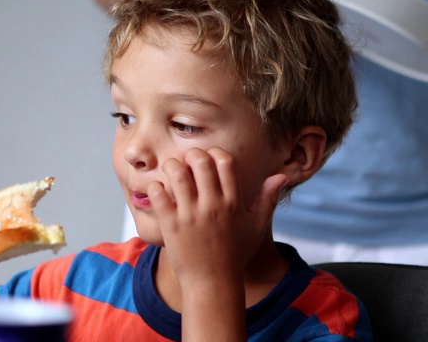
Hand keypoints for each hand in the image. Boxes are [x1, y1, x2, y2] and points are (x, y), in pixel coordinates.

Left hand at [147, 147, 287, 284]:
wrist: (212, 284)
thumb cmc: (234, 255)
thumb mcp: (255, 227)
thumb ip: (267, 199)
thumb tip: (281, 176)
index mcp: (233, 203)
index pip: (225, 161)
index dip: (214, 152)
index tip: (207, 158)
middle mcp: (212, 206)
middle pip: (200, 161)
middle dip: (191, 154)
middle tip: (186, 162)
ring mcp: (191, 215)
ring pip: (176, 174)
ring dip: (171, 166)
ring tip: (171, 172)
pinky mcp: (171, 225)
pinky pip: (158, 194)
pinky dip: (156, 186)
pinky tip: (160, 191)